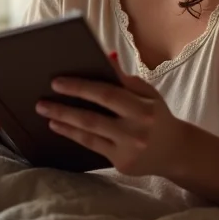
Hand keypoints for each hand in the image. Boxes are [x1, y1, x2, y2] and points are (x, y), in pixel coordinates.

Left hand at [34, 53, 186, 177]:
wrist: (176, 151)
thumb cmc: (157, 116)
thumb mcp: (147, 94)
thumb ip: (125, 79)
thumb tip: (105, 56)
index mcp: (143, 108)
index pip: (106, 94)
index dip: (80, 87)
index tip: (57, 82)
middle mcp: (136, 130)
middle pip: (93, 117)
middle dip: (64, 108)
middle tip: (42, 101)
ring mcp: (128, 149)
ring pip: (89, 133)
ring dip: (64, 122)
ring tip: (46, 113)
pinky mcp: (122, 163)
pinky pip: (92, 146)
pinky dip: (74, 135)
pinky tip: (59, 127)